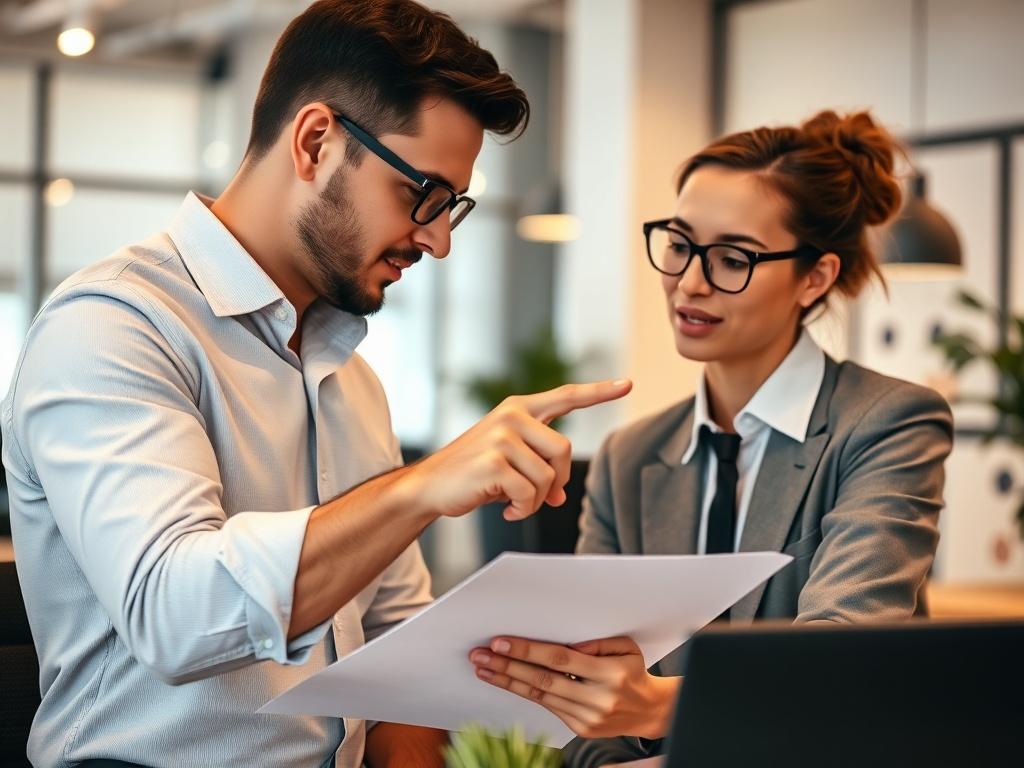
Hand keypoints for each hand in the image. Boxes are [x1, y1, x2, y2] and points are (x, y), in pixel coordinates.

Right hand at [407, 380, 630, 520]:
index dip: (598, 391)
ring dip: (536, 500)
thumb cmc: (472, 474)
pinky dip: (523, 510)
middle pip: (565, 451)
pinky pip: (530, 494)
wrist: (429, 487)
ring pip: (548, 478)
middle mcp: (512, 416)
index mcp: (519, 409)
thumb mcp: (511, 464)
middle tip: (536, 496)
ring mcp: (502, 437)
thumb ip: (540, 468)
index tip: (626, 384)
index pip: (566, 397)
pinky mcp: (494, 461)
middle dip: (556, 481)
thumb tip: (562, 495)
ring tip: (513, 502)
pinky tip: (506, 509)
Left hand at [469, 636, 679, 739]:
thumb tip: (568, 644)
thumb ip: (597, 642)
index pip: (559, 660)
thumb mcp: (625, 647)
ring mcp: (588, 717)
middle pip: (543, 680)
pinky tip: (508, 682)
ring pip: (540, 696)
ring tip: (484, 669)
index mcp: (609, 674)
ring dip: (508, 682)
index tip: (501, 642)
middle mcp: (597, 698)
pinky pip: (548, 707)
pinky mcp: (580, 729)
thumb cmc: (633, 672)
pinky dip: (526, 693)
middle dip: (507, 667)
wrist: (649, 711)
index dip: (527, 651)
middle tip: (481, 656)